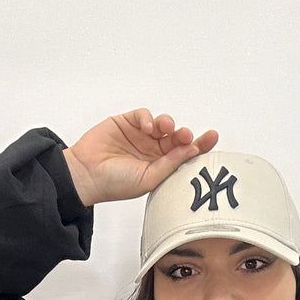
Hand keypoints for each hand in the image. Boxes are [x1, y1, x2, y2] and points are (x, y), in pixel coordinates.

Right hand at [63, 109, 218, 205]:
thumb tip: (192, 150)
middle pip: (177, 137)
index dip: (199, 145)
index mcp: (161, 166)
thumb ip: (170, 164)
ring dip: (168, 124)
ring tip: (166, 128)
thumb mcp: (148, 179)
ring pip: (162, 124)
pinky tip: (145, 127)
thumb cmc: (115, 183)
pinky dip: (147, 118)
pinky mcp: (127, 123)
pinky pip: (143, 115)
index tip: (212, 137)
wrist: (86, 175)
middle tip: (185, 136)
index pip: (185, 154)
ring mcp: (140, 136)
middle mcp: (153, 150)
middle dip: (183, 135)